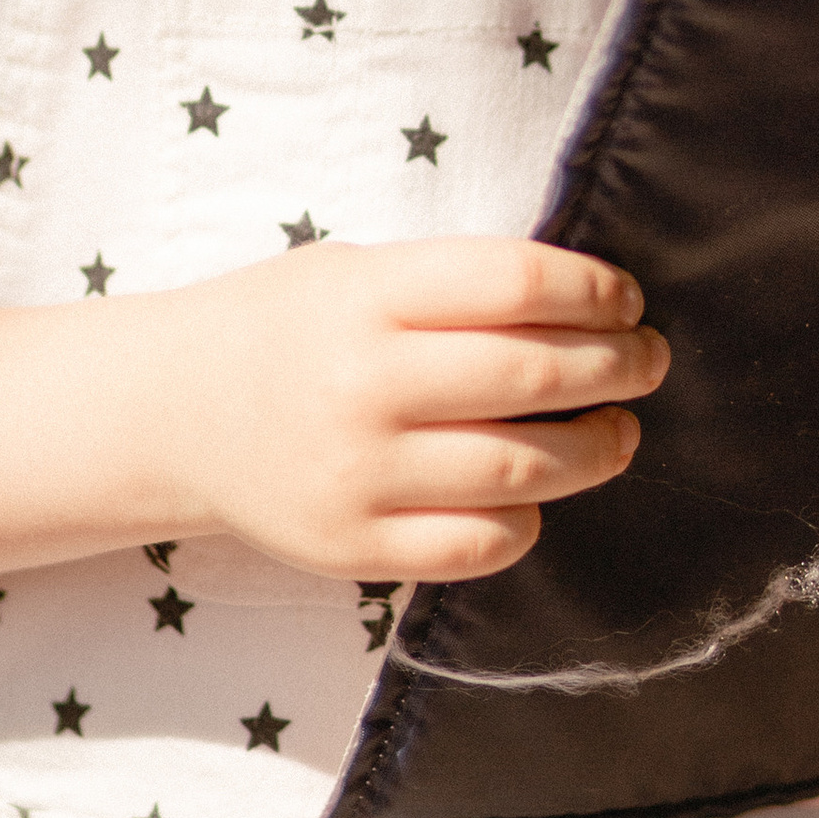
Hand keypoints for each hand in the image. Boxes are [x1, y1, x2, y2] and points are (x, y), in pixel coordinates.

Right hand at [179, 235, 665, 581]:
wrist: (170, 411)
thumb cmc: (284, 325)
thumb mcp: (356, 270)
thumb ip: (453, 285)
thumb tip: (584, 308)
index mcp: (368, 295)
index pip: (516, 284)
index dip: (594, 293)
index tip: (628, 300)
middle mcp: (364, 384)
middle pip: (534, 378)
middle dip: (618, 367)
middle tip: (648, 361)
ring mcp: (357, 474)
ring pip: (523, 472)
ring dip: (596, 450)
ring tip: (618, 431)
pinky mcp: (351, 546)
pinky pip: (476, 545)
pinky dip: (526, 522)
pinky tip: (536, 495)